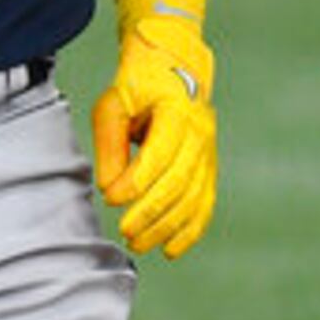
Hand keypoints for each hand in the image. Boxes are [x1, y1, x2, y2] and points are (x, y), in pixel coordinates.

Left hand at [92, 6, 218, 258]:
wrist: (174, 69)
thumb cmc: (137, 89)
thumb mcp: (113, 106)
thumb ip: (110, 146)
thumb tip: (110, 189)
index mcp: (176, 111)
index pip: (160, 154)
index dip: (136, 182)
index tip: (111, 199)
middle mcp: (200, 133)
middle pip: (179, 182)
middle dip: (151, 213)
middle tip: (125, 231)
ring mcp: (209, 153)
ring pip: (193, 198)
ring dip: (167, 227)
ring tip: (138, 243)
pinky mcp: (209, 168)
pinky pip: (205, 204)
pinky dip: (190, 230)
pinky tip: (171, 250)